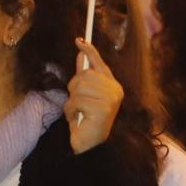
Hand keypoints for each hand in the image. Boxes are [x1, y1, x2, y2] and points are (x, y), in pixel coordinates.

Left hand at [66, 38, 122, 154]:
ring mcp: (111, 99)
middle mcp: (115, 90)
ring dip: (71, 101)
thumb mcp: (83, 95)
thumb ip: (84, 76)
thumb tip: (81, 55)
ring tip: (77, 112)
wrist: (87, 145)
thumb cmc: (85, 119)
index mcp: (112, 85)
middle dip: (74, 88)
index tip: (78, 40)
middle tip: (77, 103)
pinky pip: (76, 101)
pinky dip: (70, 111)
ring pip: (79, 87)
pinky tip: (77, 119)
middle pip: (84, 75)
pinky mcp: (103, 109)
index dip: (89, 51)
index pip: (99, 63)